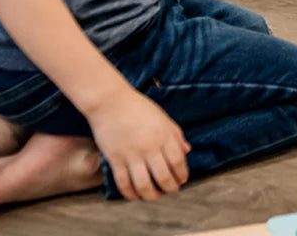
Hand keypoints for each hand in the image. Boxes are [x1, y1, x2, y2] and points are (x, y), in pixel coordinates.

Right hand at [87, 86, 190, 200]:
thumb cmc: (138, 107)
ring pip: (144, 186)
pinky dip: (130, 194)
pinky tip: (135, 195)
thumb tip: (187, 150)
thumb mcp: (162, 116)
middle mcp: (149, 147)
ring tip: (155, 195)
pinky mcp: (115, 160)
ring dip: (152, 195)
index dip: (181, 175)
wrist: (110, 101)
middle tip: (171, 190)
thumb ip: (175, 134)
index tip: (182, 180)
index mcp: (163, 135)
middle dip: (170, 188)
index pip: (178, 162)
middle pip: (164, 177)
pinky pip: (124, 184)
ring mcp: (132, 155)